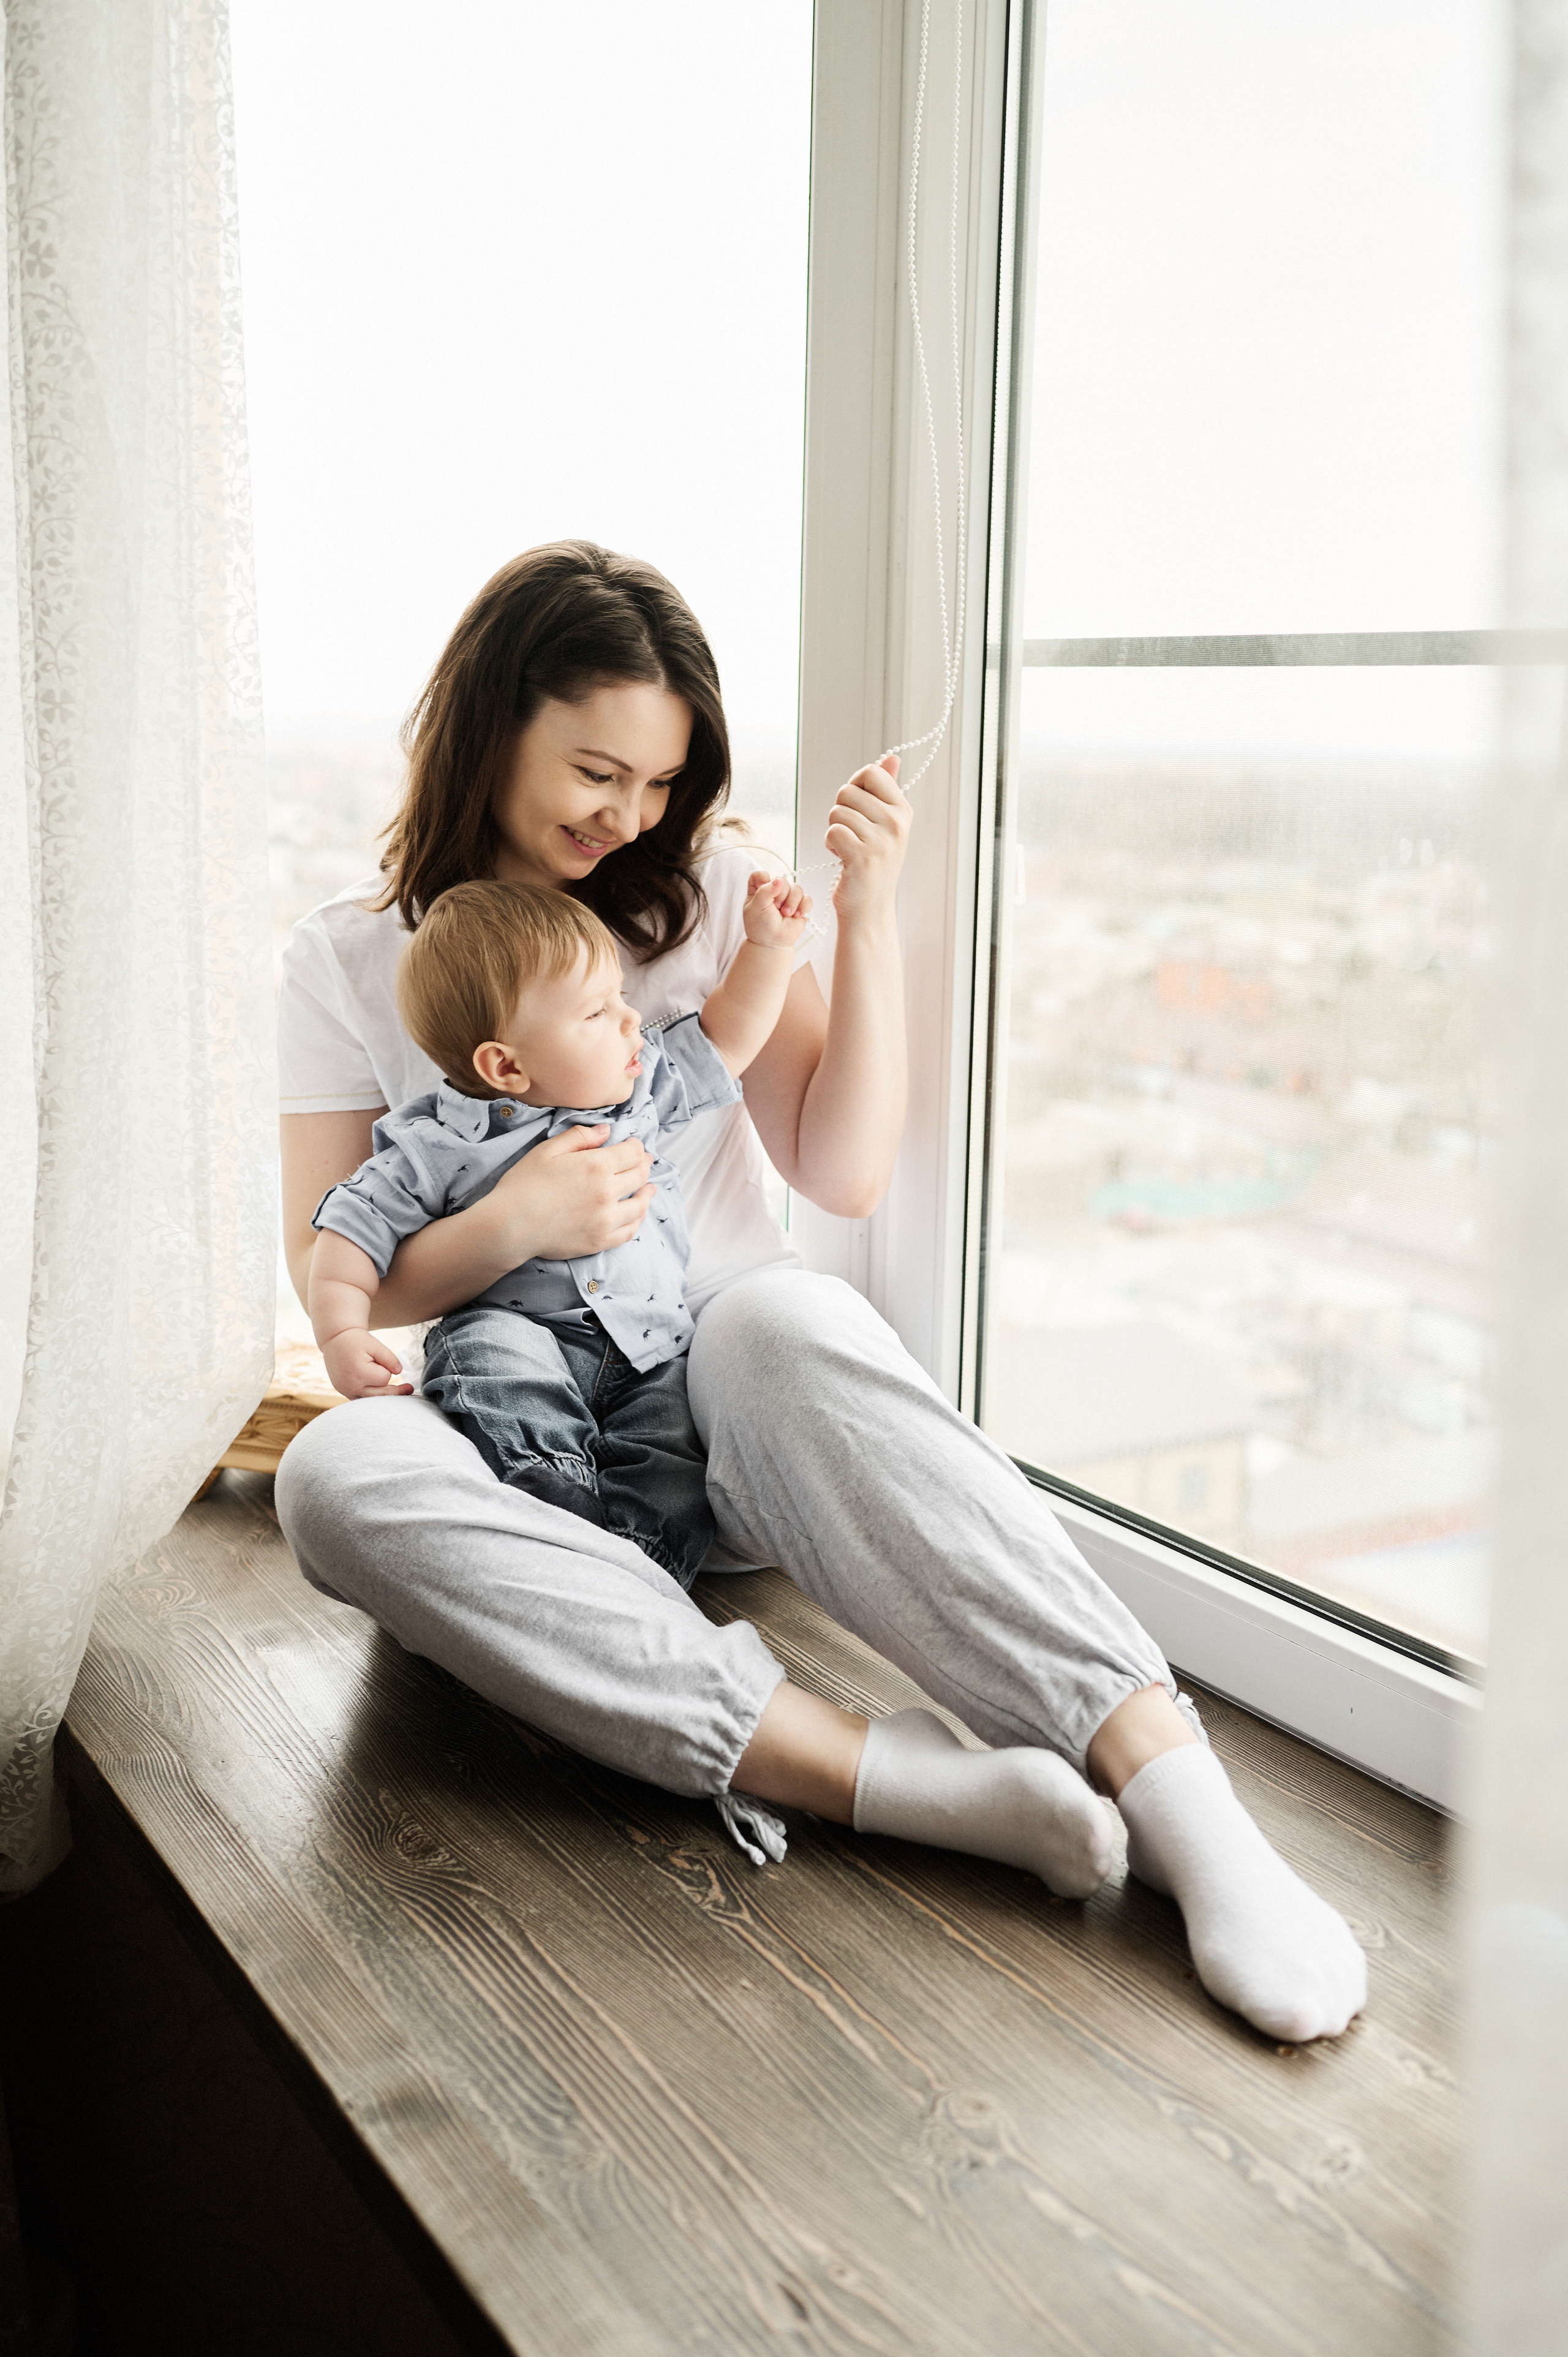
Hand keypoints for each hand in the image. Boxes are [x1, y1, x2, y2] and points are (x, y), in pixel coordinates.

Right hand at [322, 1329, 413, 1400]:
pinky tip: (380, 1393)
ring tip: (402, 1391)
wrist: (335, 1339)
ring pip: (371, 1399)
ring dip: (384, 1395)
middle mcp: (351, 1386)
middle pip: (380, 1394)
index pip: (384, 1378)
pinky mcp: (344, 1392)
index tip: (379, 1360)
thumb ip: (389, 1358)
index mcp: (359, 1373)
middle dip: (396, 1391)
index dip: (386, 1369)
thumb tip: (400, 1371)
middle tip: (411, 1389)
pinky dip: (372, 1396)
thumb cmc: (357, 1340)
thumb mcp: (375, 1345)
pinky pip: (362, 1399)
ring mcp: (345, 1391)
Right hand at [487, 1123, 655, 1259]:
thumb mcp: (547, 1150)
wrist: (510, 1226)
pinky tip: (637, 1215)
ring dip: (647, 1193)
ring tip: (649, 1188)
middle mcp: (608, 1192)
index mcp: (597, 1166)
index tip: (635, 1146)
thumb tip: (606, 1131)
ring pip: (639, 1205)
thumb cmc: (523, 1185)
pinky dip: (637, 1221)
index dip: (636, 1146)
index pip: (632, 1152)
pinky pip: (629, 1231)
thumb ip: (579, 1137)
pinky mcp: (600, 1241)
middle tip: (645, 1162)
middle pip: (639, 1175)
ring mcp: (606, 1220)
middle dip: (644, 1165)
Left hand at [742, 869, 812, 948]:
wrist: (772, 943)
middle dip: (780, 895)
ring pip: (797, 888)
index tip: (762, 889)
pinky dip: (803, 906)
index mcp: (758, 889)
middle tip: (776, 908)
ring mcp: (788, 897)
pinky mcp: (800, 905)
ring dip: (792, 902)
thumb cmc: (761, 926)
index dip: (763, 879)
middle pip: (782, 880)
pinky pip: (807, 898)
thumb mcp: (756, 908)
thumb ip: (765, 891)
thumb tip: (778, 881)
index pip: (760, 874)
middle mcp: (774, 891)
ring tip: (786, 914)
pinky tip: (797, 915)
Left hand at [825, 752, 910, 920]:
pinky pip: (832, 831)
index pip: (870, 772)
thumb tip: (891, 757)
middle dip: (841, 811)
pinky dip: (830, 844)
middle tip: (853, 834)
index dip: (854, 786)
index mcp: (903, 810)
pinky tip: (842, 857)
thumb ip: (887, 788)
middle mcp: (896, 823)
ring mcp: (881, 840)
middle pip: (847, 790)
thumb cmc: (873, 862)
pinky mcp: (862, 856)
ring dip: (835, 830)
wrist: (870, 907)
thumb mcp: (885, 824)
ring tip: (849, 848)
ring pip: (837, 811)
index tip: (857, 809)